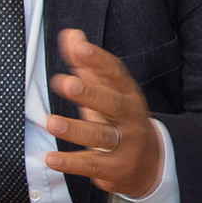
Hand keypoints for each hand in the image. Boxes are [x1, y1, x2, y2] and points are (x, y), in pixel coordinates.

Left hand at [43, 29, 163, 198]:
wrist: (150, 163)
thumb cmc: (120, 121)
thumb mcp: (108, 92)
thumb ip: (87, 65)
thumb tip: (71, 34)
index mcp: (128, 94)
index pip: (115, 74)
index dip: (98, 60)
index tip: (78, 48)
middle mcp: (130, 117)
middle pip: (112, 103)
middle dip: (89, 93)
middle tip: (65, 82)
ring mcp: (125, 144)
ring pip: (102, 135)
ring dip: (76, 129)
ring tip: (51, 122)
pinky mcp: (115, 168)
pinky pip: (92, 165)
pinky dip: (71, 163)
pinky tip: (51, 158)